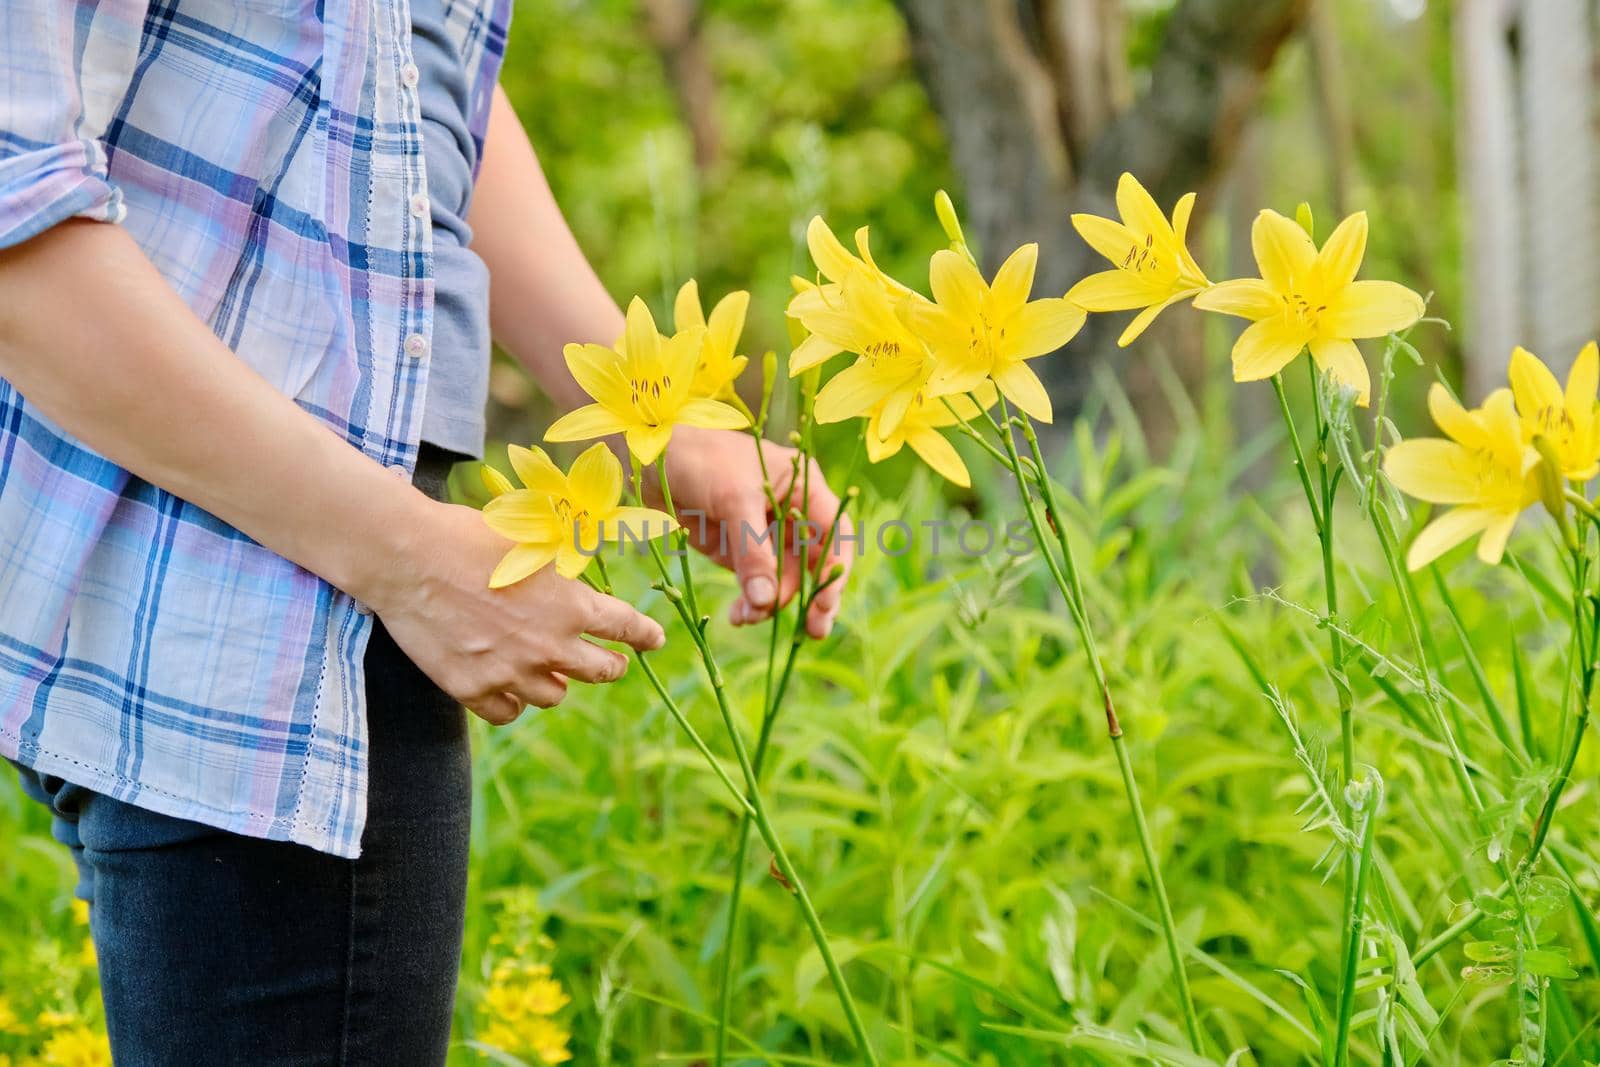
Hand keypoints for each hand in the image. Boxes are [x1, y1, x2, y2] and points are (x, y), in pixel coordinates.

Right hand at [361, 498, 665, 724]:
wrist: (409, 557)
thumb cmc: (469, 536)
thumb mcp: (530, 543)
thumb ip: (560, 569)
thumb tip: (579, 577)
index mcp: (570, 606)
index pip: (623, 627)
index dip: (644, 635)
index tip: (655, 641)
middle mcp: (548, 646)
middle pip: (599, 672)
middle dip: (611, 667)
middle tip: (612, 664)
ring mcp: (510, 672)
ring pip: (554, 696)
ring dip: (557, 683)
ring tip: (550, 672)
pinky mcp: (472, 689)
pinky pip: (507, 712)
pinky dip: (513, 702)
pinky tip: (509, 689)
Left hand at [658, 426, 854, 637]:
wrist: (650, 456)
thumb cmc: (700, 458)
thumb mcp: (732, 498)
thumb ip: (753, 550)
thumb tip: (767, 600)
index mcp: (804, 486)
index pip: (834, 533)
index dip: (834, 569)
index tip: (825, 602)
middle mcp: (791, 512)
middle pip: (814, 564)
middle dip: (811, 597)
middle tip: (812, 631)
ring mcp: (765, 535)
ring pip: (783, 581)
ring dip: (770, 603)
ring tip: (746, 617)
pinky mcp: (738, 552)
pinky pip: (755, 585)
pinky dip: (750, 603)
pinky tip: (739, 615)